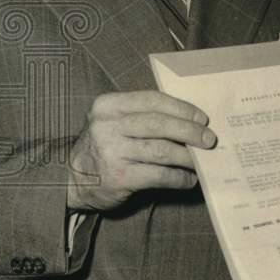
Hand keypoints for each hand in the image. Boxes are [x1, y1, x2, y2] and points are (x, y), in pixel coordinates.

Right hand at [68, 91, 215, 212]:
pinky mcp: (119, 177)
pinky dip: (179, 177)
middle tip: (209, 140)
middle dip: (189, 131)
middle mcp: (107, 126)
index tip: (202, 118)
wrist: (70, 179)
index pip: (152, 100)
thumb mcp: (114, 122)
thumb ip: (144, 117)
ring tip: (201, 161)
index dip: (181, 108)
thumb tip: (191, 122)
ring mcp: (111, 152)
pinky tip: (188, 179)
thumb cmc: (105, 146)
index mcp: (108, 105)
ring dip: (187, 156)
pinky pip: (159, 175)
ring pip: (162, 150)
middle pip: (159, 124)